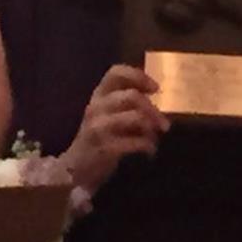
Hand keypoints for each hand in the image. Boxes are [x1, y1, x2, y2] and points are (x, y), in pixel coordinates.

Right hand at [62, 64, 170, 193]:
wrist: (77, 168)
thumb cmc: (99, 137)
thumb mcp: (107, 113)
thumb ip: (126, 102)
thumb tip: (154, 95)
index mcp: (99, 95)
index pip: (115, 73)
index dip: (138, 76)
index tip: (154, 88)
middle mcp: (96, 107)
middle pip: (131, 96)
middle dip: (153, 110)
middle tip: (165, 125)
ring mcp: (98, 127)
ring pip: (135, 117)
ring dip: (151, 128)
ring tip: (154, 138)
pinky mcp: (104, 147)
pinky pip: (135, 141)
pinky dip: (148, 146)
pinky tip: (149, 151)